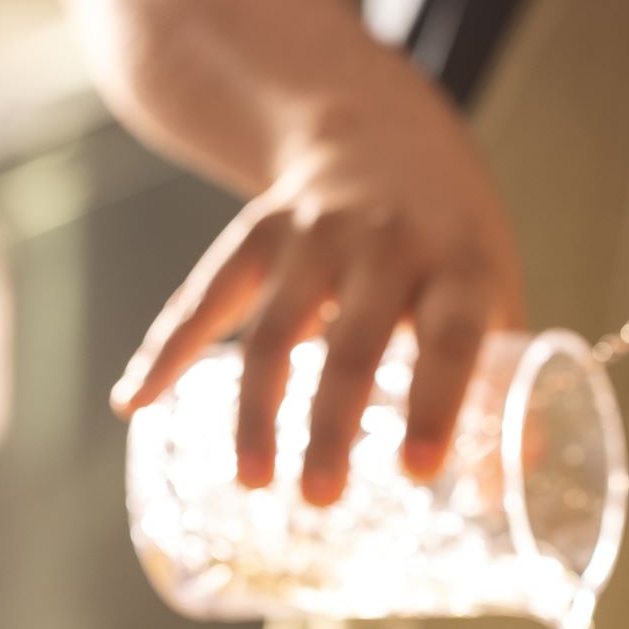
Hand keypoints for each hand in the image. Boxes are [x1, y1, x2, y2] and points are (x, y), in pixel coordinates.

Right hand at [111, 78, 522, 502]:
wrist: (380, 130)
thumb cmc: (448, 241)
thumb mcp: (491, 291)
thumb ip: (493, 382)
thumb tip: (493, 497)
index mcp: (458, 263)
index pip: (450, 337)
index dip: (436, 402)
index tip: (418, 469)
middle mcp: (386, 242)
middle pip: (353, 342)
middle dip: (332, 425)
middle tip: (320, 498)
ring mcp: (314, 232)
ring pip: (275, 328)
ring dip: (257, 411)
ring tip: (254, 482)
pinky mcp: (257, 232)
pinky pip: (206, 297)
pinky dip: (168, 350)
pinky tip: (135, 401)